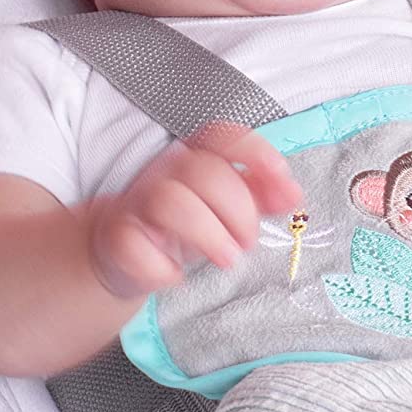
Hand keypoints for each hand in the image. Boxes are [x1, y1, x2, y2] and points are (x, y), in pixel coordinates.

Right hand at [89, 124, 303, 298]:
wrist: (124, 250)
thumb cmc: (187, 222)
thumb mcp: (227, 206)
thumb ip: (261, 195)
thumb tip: (293, 195)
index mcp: (196, 156)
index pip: (223, 136)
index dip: (255, 151)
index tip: (282, 177)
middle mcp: (165, 172)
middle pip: (203, 171)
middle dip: (238, 210)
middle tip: (248, 242)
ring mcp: (138, 202)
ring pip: (170, 201)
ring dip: (208, 234)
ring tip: (227, 259)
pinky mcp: (117, 236)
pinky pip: (134, 244)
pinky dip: (161, 267)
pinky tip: (176, 276)